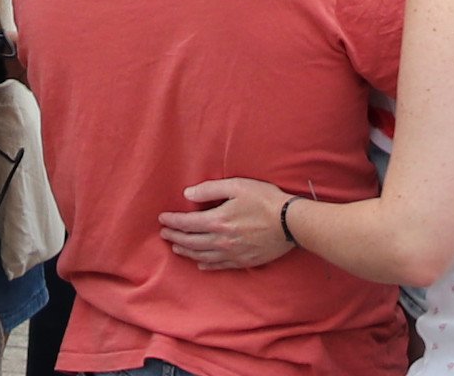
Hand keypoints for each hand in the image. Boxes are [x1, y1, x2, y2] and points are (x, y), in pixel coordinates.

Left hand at [160, 178, 289, 270]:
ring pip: (202, 256)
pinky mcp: (243, 261)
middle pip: (191, 242)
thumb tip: (188, 194)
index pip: (187, 224)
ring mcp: (232, 254)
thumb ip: (210, 189)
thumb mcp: (237, 186)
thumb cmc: (265, 200)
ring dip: (187, 252)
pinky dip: (206, 265)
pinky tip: (201, 264)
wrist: (290, 223)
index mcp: (218, 221)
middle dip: (175, 237)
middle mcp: (221, 241)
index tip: (162, 219)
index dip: (172, 221)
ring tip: (177, 248)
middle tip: (164, 234)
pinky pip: (219, 266)